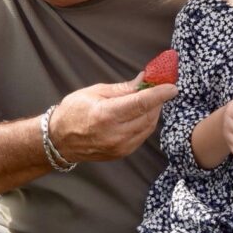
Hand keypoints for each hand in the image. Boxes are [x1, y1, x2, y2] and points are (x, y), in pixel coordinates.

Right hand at [49, 74, 176, 162]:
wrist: (59, 140)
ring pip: (148, 126)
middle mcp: (115, 134)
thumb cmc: (74, 111)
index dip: (159, 94)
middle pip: (149, 115)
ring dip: (153, 111)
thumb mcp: (95, 92)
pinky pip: (142, 135)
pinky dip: (146, 122)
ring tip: (149, 99)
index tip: (172, 87)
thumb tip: (144, 80)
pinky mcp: (122, 153)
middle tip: (160, 87)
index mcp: (106, 115)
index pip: (141, 104)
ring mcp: (120, 146)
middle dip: (157, 100)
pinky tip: (141, 113)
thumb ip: (122, 89)